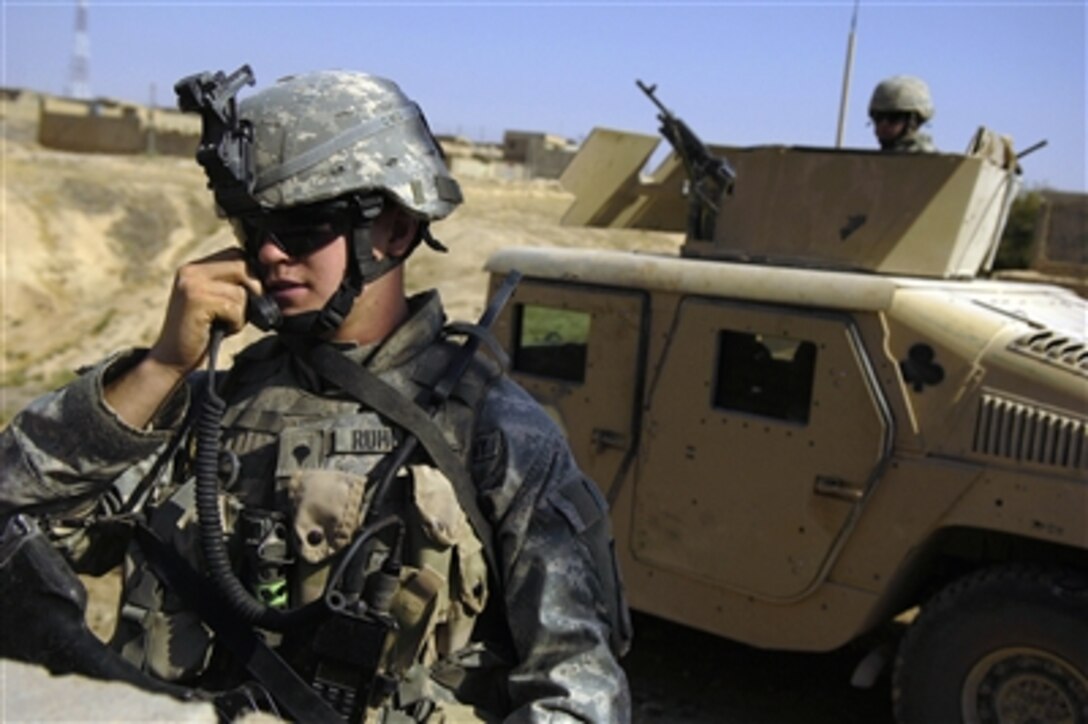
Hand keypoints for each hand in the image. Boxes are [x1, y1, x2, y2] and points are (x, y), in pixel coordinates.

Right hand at [103, 248, 262, 428]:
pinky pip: (234, 307)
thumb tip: (269, 276)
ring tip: (225, 323)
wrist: (173, 358)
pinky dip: (235, 323)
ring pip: (241, 291)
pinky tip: (220, 329)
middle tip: (242, 312)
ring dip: (241, 313)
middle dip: (252, 290)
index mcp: (195, 268)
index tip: (253, 296)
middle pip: (242, 265)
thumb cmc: (203, 332)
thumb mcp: (219, 302)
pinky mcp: (196, 300)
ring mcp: (191, 284)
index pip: (237, 254)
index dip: (252, 275)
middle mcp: (191, 271)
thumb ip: (235, 285)